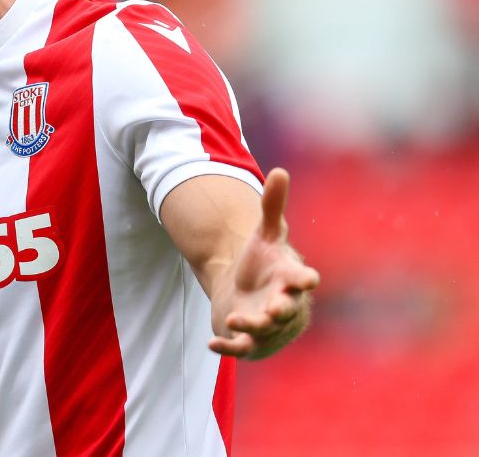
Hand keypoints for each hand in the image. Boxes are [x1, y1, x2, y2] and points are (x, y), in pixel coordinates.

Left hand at [209, 168, 320, 359]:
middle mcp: (282, 305)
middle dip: (281, 310)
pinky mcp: (248, 340)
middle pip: (287, 310)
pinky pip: (240, 348)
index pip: (302, 279)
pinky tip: (212, 344)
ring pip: (263, 331)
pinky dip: (228, 348)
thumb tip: (280, 171)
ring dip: (252, 326)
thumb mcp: (264, 236)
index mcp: (289, 279)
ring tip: (235, 317)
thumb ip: (272, 207)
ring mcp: (266, 325)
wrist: (249, 293)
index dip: (304, 280)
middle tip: (274, 308)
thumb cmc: (263, 264)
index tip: (307, 279)